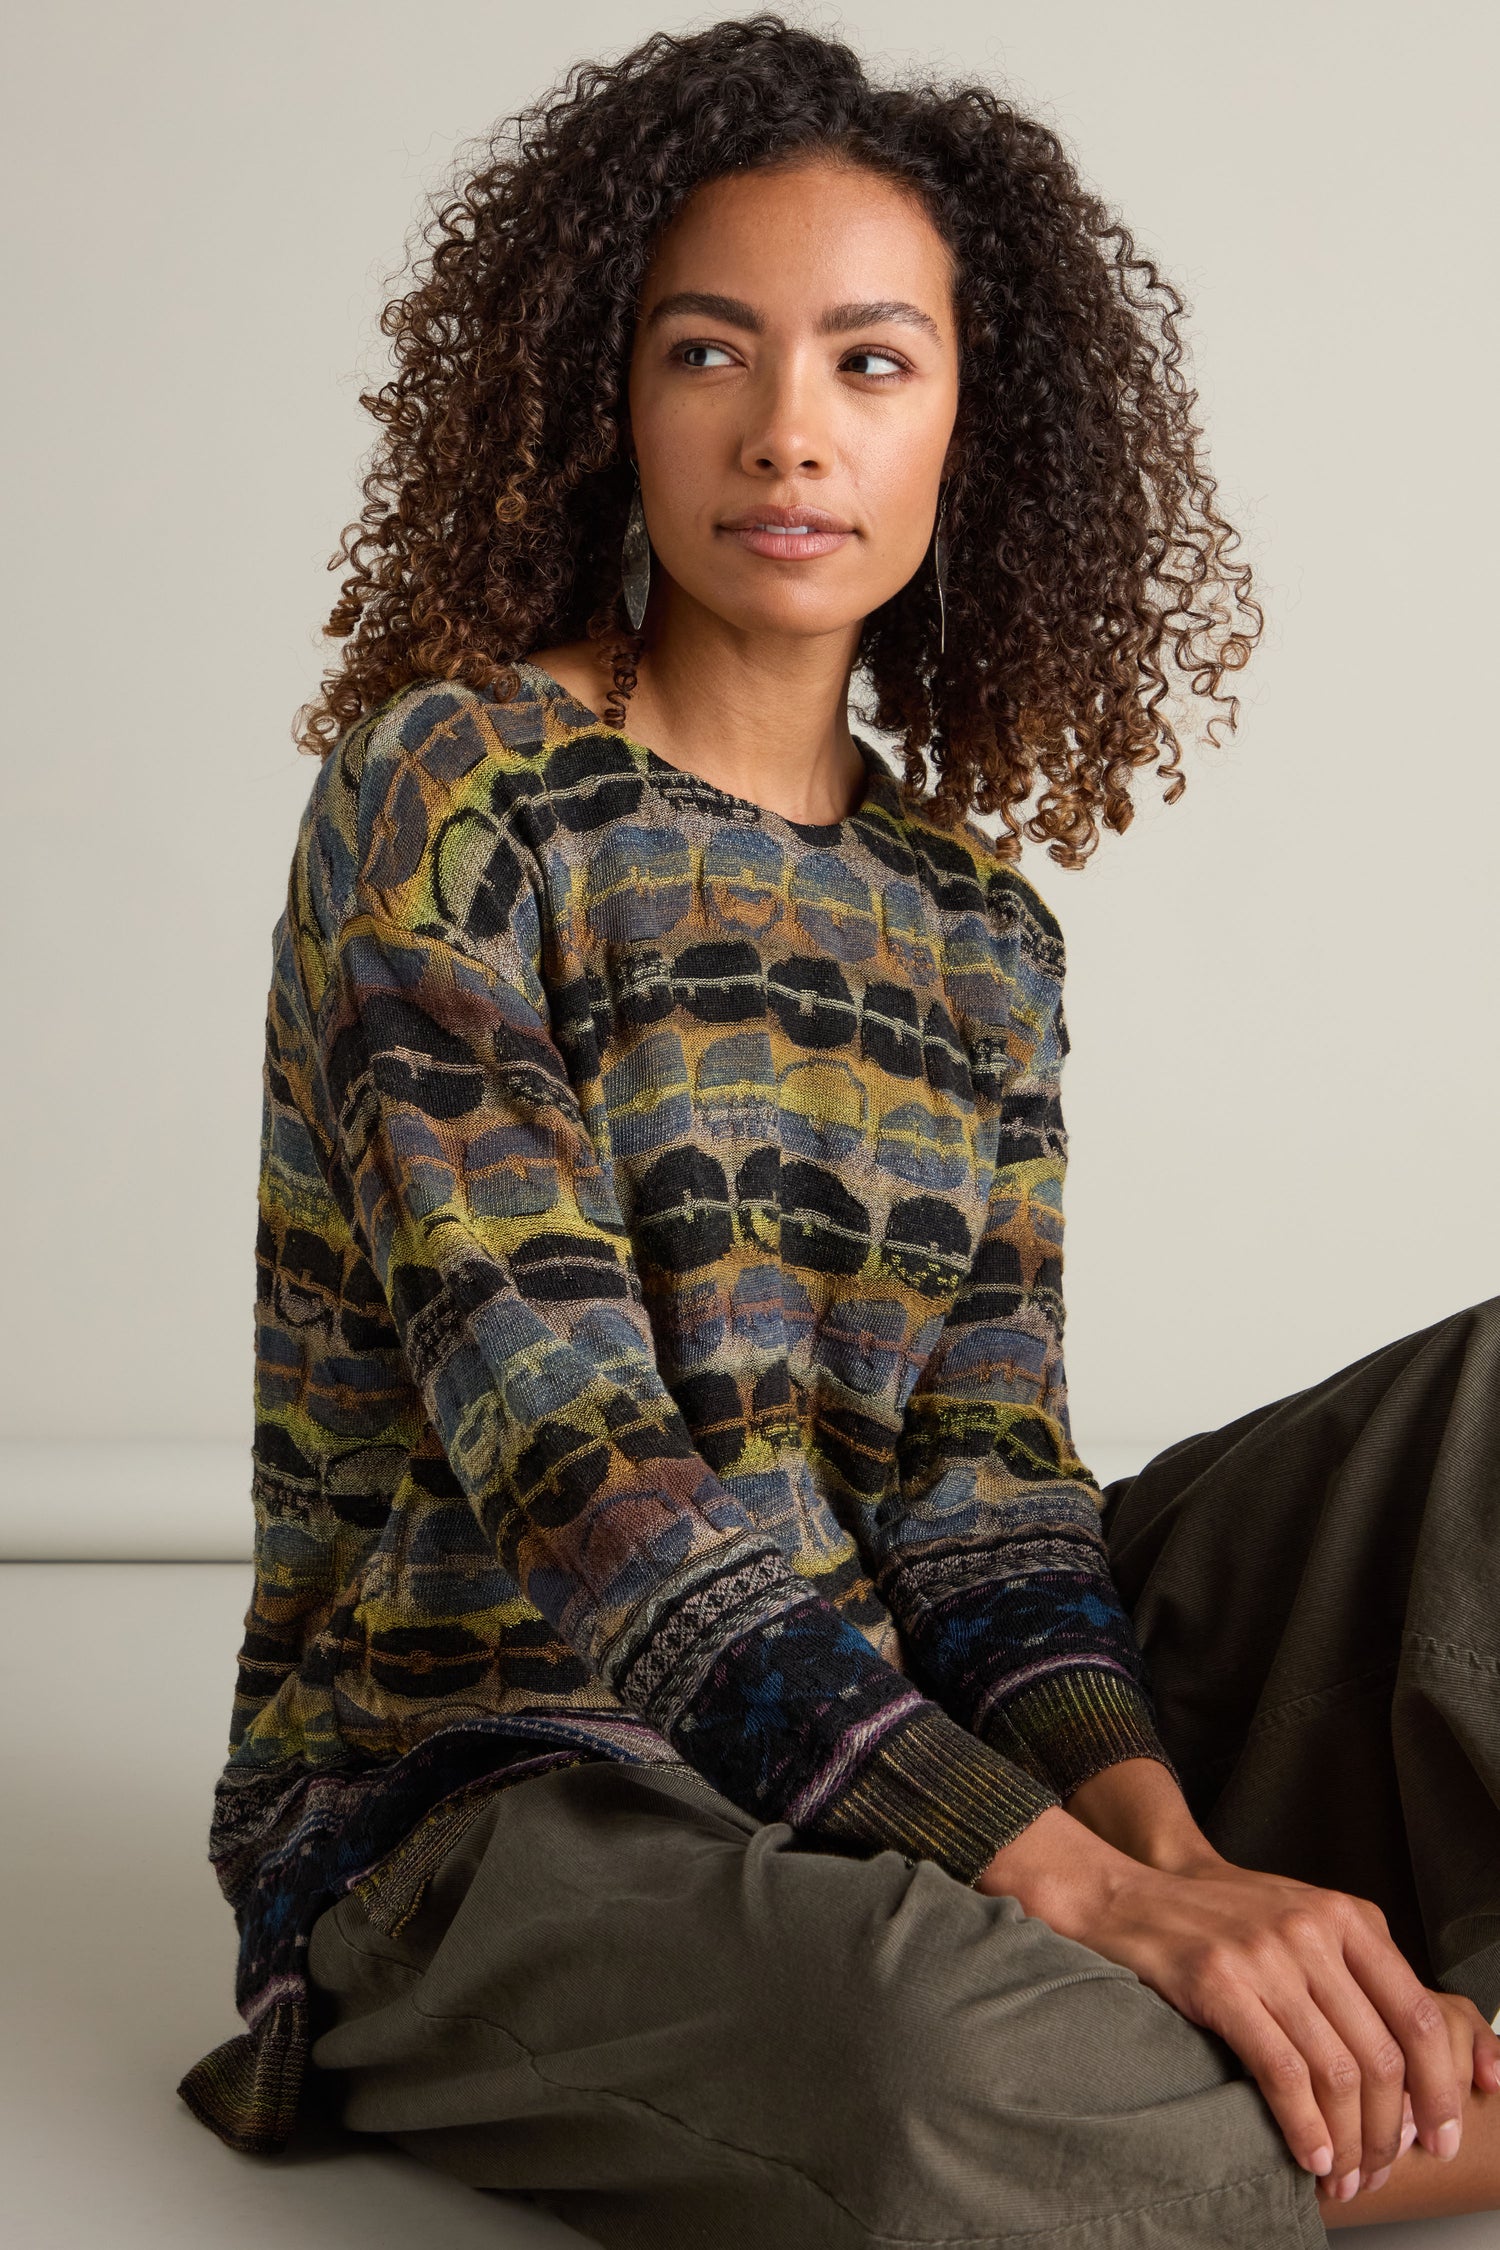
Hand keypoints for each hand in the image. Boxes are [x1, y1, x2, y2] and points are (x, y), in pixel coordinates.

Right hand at [975, 1807, 1499, 2196]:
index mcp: (1347, 1917)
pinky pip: (1282, 2073)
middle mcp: (1314, 1929)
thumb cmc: (1220, 1920)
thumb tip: (1408, 2074)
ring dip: (1349, 2143)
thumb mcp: (1302, 1923)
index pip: (1418, 2016)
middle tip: (1382, 2171)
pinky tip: (1309, 2155)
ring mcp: (1265, 1954)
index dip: (1438, 2089)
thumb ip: (1354, 1975)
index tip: (1441, 2137)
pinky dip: (1304, 2127)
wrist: (1129, 1894)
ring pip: (1337, 2073)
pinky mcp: (1219, 1981)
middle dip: (1390, 2132)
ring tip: (1345, 2177)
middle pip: (1381, 2056)